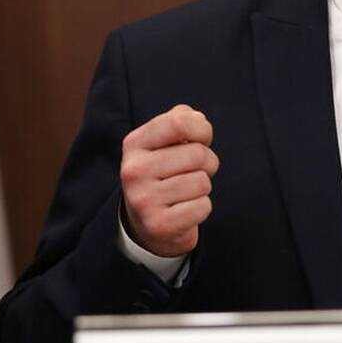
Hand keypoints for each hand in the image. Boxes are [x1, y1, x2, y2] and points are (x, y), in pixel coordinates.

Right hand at [120, 105, 219, 256]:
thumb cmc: (165, 173)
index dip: (202, 129)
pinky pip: (202, 206)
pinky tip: (185, 209)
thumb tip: (197, 118)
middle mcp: (134, 170)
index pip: (179, 122)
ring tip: (186, 191)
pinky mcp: (158, 224)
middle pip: (198, 154)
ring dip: (203, 187)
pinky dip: (201, 207)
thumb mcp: (165, 143)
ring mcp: (143, 199)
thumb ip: (181, 120)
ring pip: (202, 182)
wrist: (148, 223)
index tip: (202, 139)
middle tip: (194, 172)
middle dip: (208, 162)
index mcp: (134, 144)